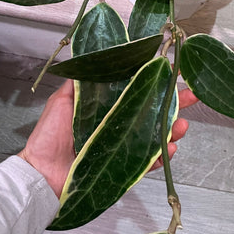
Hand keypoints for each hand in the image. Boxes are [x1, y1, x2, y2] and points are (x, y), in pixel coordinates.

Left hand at [18, 80, 196, 197]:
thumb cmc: (49, 136)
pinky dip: (162, 157)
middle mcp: (118, 124)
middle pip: (152, 112)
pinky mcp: (124, 166)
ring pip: (155, 136)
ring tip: (182, 126)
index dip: (156, 83)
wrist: (41, 173)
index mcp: (106, 107)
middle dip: (175, 105)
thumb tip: (93, 59)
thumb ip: (79, 84)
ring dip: (172, 130)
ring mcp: (122, 145)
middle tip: (192, 98)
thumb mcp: (62, 101)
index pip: (136, 91)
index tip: (174, 73)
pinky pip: (147, 161)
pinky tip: (171, 149)